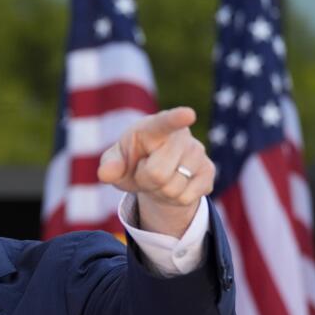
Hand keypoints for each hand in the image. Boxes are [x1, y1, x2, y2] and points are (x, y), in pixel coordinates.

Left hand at [97, 107, 214, 238]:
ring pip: (173, 189)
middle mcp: (181, 136)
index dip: (177, 118)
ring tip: (160, 178)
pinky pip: (186, 198)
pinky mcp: (209, 171)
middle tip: (146, 171)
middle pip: (157, 174)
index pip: (165, 122)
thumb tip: (106, 173)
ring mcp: (198, 152)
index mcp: (154, 126)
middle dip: (146, 181)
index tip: (188, 114)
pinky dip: (173, 200)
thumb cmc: (132, 162)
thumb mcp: (116, 162)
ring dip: (160, 191)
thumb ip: (109, 165)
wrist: (155, 175)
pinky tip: (175, 185)